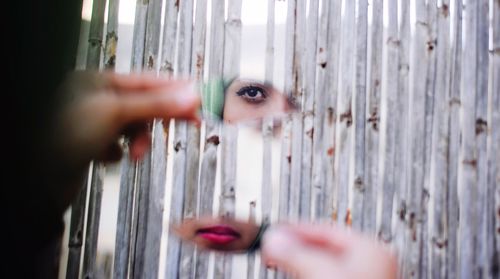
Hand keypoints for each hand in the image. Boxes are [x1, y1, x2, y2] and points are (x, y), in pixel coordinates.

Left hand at [49, 71, 199, 206]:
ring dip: (138, 141)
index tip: (197, 95)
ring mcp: (91, 122)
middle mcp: (94, 99)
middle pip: (141, 104)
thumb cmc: (62, 137)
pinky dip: (120, 152)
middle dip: (158, 118)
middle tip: (190, 122)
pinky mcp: (90, 144)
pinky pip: (119, 144)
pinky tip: (110, 156)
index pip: (146, 81)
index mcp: (96, 81)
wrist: (40, 181)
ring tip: (135, 153)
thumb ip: (155, 104)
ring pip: (132, 127)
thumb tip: (188, 96)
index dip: (174, 88)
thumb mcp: (116, 112)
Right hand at [261, 224, 397, 278]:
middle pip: (323, 249)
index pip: (325, 230)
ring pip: (323, 268)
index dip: (295, 230)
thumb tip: (275, 239)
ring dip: (299, 266)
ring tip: (278, 264)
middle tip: (273, 250)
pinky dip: (307, 277)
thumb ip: (295, 253)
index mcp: (371, 251)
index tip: (274, 234)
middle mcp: (372, 266)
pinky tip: (294, 277)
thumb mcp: (318, 272)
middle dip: (295, 250)